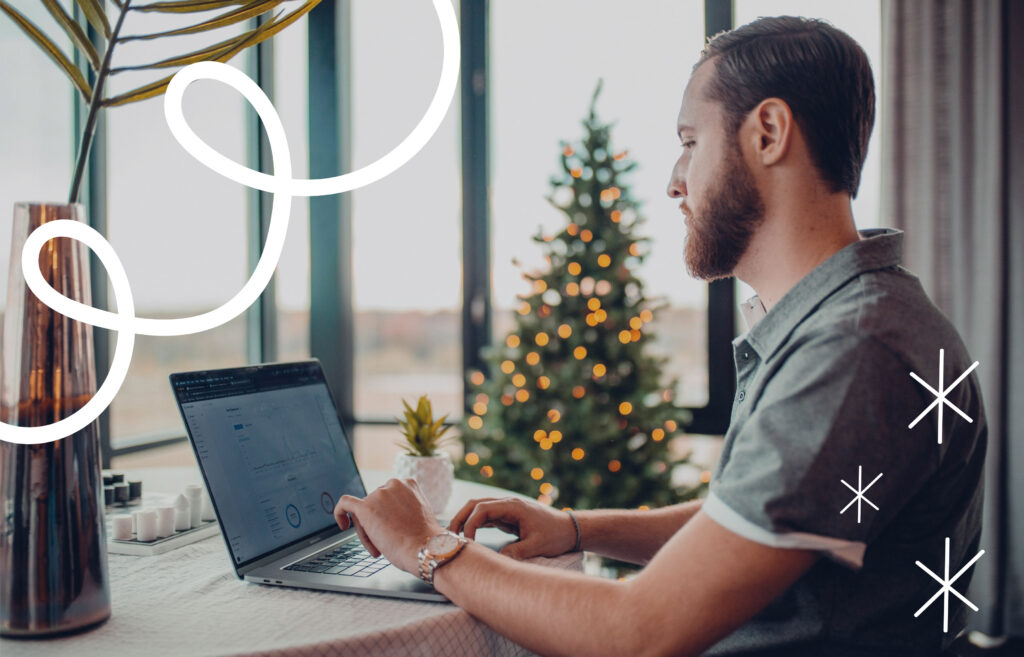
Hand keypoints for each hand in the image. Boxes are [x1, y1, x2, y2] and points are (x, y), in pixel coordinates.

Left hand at [334, 478, 443, 574]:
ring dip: (368, 531)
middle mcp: (393, 484)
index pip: (388, 497)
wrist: (425, 549)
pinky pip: (345, 504)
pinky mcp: (366, 507)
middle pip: (374, 503)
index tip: (392, 530)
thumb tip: (389, 515)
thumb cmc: (424, 540)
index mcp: (409, 483)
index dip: (387, 515)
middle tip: (384, 545)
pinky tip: (342, 524)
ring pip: (362, 511)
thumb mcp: (419, 513)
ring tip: (379, 548)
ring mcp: (379, 494)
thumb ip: (404, 507)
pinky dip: (339, 512)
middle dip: (377, 524)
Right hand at [448, 496, 576, 559]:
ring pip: (478, 509)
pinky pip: (485, 517)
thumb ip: (517, 552)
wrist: (569, 529)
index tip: (467, 543)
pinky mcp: (506, 517)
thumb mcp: (537, 546)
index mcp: (513, 506)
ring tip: (453, 538)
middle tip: (448, 537)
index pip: (482, 509)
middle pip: (475, 504)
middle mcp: (507, 504)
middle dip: (460, 518)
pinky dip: (474, 525)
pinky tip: (467, 538)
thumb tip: (496, 562)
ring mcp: (506, 509)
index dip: (470, 524)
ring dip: (464, 520)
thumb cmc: (555, 536)